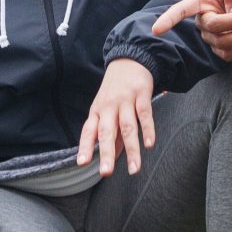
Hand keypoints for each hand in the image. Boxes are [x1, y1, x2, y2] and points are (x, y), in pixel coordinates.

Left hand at [75, 57, 157, 176]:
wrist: (129, 58)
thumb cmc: (115, 89)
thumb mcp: (107, 108)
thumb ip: (111, 133)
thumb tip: (114, 157)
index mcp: (97, 111)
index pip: (89, 131)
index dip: (85, 147)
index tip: (82, 163)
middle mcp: (108, 106)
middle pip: (107, 132)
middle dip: (106, 153)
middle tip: (106, 172)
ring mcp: (125, 100)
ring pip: (128, 128)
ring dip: (131, 150)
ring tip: (134, 169)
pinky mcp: (141, 94)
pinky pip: (144, 115)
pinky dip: (148, 130)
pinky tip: (149, 144)